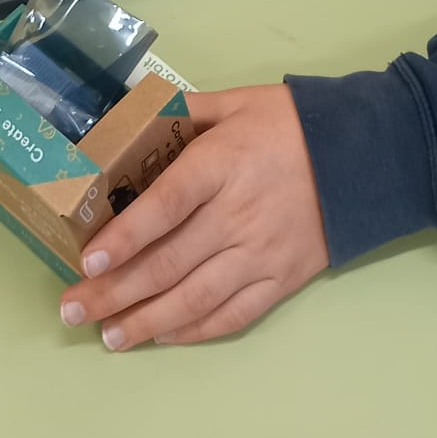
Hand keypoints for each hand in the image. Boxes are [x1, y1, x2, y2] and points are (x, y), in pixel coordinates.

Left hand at [59, 85, 328, 347]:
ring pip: (195, 298)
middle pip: (168, 261)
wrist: (363, 155)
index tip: (88, 259)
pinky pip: (233, 315)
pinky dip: (195, 331)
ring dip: (146, 321)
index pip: (165, 206)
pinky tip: (162, 335)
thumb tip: (131, 115)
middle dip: (115, 291)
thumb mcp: (236, 101)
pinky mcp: (282, 281)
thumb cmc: (290, 123)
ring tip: (107, 336)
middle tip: (73, 311)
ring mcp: (261, 253)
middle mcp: (237, 215)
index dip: (125, 237)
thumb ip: (184, 109)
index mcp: (222, 165)